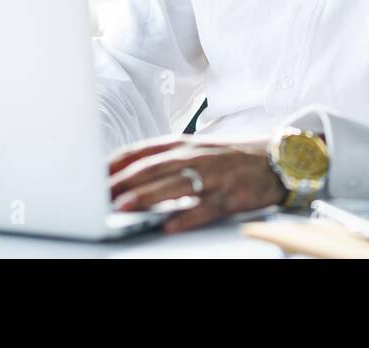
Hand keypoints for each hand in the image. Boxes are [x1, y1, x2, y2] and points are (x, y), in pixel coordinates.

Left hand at [109, 135, 285, 233]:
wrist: (276, 159)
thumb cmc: (229, 157)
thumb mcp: (195, 149)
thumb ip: (163, 157)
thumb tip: (125, 170)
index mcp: (184, 143)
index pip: (142, 150)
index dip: (116, 162)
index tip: (92, 174)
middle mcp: (196, 156)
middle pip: (154, 167)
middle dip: (124, 180)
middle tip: (98, 194)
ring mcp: (213, 176)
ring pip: (175, 185)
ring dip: (147, 196)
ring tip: (124, 207)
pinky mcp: (230, 196)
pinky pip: (205, 208)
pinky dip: (186, 217)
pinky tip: (169, 225)